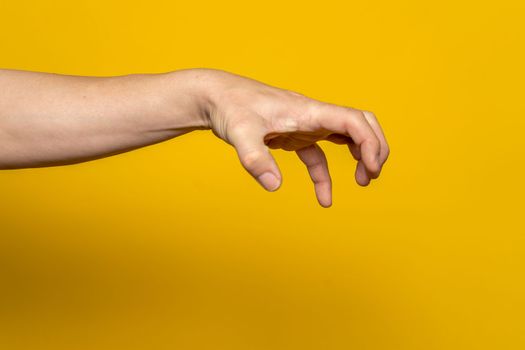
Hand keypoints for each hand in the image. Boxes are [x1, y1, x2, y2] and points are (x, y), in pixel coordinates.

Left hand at [196, 69, 389, 207]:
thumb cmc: (229, 107)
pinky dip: (325, 176)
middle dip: (375, 146)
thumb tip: (275, 186)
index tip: (371, 169)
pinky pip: (318, 156)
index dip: (370, 142)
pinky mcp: (293, 135)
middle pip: (359, 123)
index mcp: (307, 110)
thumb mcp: (240, 133)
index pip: (352, 120)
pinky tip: (324, 198)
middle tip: (372, 174)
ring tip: (364, 181)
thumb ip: (255, 158)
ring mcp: (304, 124)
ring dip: (360, 156)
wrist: (214, 97)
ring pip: (345, 136)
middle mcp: (312, 115)